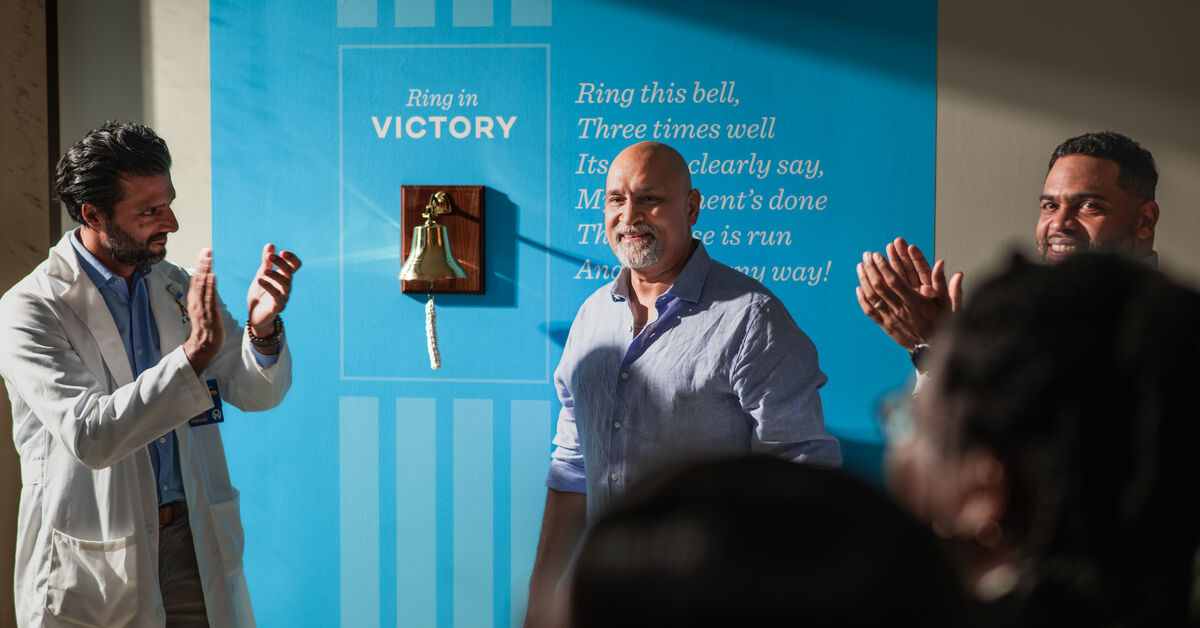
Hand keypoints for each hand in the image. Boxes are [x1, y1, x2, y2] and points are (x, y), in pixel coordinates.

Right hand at [183, 249, 224, 373]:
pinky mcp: (209, 315)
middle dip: (202, 264)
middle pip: (198, 279)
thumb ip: (204, 297)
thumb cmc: (205, 329)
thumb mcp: (203, 310)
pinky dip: (210, 287)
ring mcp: (201, 308)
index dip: (200, 265)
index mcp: (195, 300)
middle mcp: (196, 302)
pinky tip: (212, 276)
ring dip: (205, 271)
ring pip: (202, 286)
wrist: (203, 347)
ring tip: (209, 258)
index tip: (204, 252)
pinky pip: (209, 299)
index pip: (197, 279)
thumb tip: (207, 285)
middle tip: (206, 250)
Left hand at [246, 243, 301, 336]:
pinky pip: (277, 296)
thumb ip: (266, 262)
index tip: (282, 252)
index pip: (295, 266)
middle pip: (290, 272)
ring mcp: (284, 297)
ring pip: (285, 283)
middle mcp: (286, 286)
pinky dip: (269, 286)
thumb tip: (270, 245)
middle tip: (269, 256)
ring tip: (264, 270)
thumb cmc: (260, 295)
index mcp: (284, 277)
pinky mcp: (278, 306)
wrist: (255, 315)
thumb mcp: (261, 275)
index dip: (292, 258)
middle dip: (280, 263)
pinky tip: (260, 280)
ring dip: (275, 274)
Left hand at [856, 237, 962, 349]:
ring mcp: (890, 318)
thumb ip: (946, 285)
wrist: (931, 349)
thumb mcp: (948, 306)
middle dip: (872, 269)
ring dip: (864, 280)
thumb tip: (943, 264)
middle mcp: (900, 309)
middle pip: (880, 287)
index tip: (877, 255)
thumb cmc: (940, 325)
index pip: (895, 282)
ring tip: (860, 266)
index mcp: (914, 302)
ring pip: (872, 297)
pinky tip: (858, 288)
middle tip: (866, 255)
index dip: (884, 267)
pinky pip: (870, 312)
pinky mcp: (885, 325)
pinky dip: (862, 299)